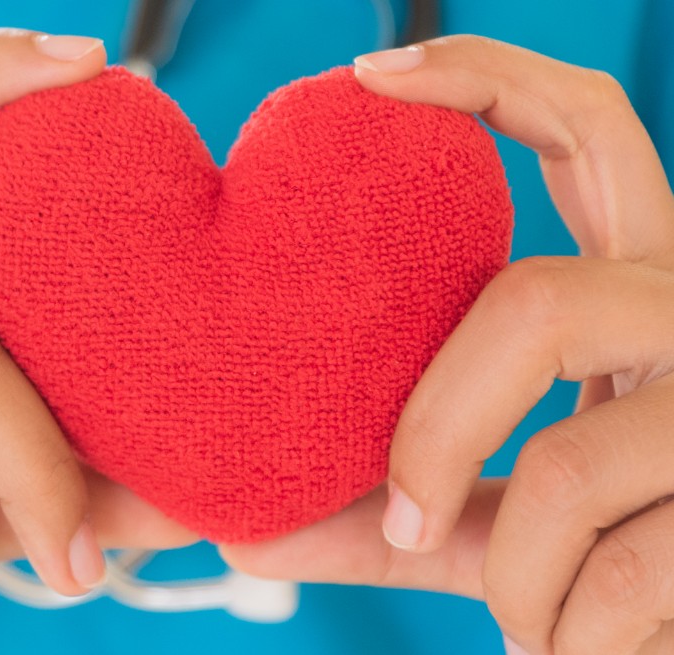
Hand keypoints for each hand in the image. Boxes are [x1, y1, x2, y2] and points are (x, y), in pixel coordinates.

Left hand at [223, 35, 673, 654]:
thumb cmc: (614, 566)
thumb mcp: (497, 523)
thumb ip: (377, 518)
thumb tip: (233, 528)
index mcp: (632, 289)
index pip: (585, 127)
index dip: (486, 77)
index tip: (367, 80)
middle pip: (543, 301)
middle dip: (440, 426)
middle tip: (408, 517)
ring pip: (568, 463)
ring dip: (512, 575)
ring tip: (525, 622)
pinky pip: (616, 576)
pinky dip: (558, 634)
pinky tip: (569, 648)